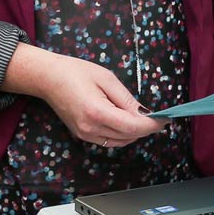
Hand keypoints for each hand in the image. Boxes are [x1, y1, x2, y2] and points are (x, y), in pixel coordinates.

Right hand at [26, 51, 165, 147]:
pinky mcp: (82, 135)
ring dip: (135, 132)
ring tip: (142, 118)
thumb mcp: (107, 79)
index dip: (151, 125)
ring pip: (120, 142)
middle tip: (157, 116)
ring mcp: (85, 134)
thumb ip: (127, 99)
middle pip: (128, 136)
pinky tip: (125, 121)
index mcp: (96, 111)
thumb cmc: (75, 72)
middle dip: (146, 128)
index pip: (132, 126)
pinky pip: (109, 141)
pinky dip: (122, 134)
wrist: (47, 78)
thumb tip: (145, 113)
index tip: (165, 119)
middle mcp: (90, 128)